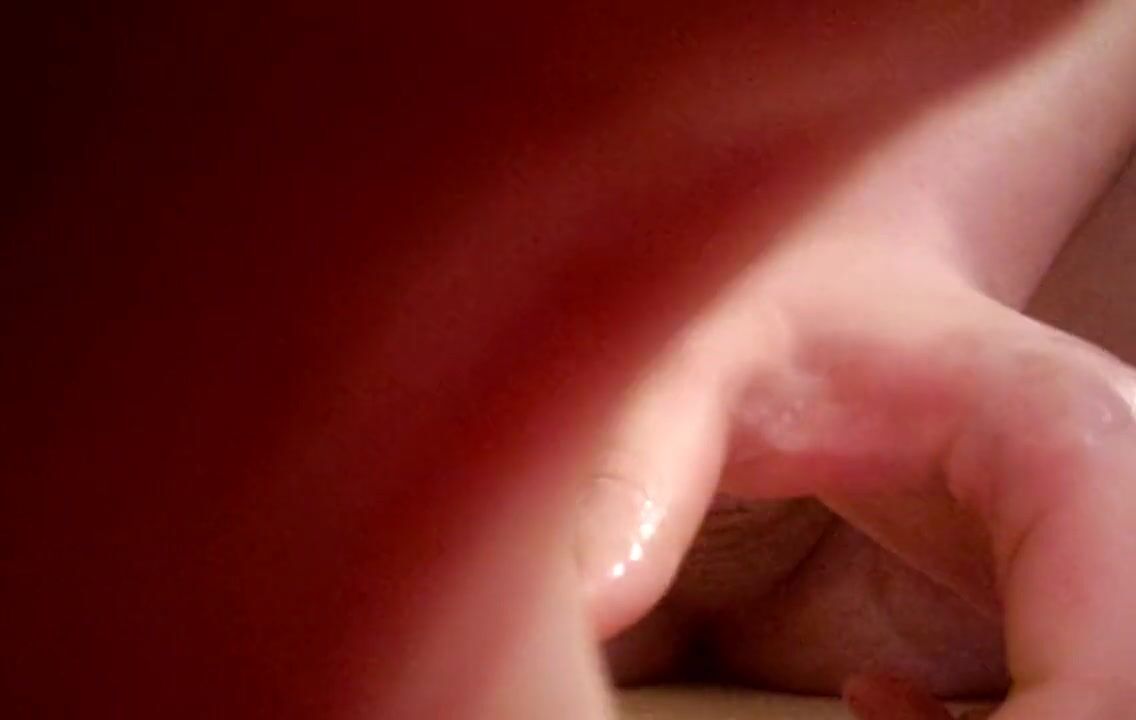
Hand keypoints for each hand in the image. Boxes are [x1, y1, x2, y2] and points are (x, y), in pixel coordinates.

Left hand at [580, 244, 1135, 717]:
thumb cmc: (776, 310)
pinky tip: (873, 703)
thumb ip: (640, 470)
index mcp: (1064, 438)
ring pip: (1108, 711)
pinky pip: (1067, 707)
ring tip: (863, 713)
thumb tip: (589, 607)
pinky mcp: (1054, 602)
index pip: (1111, 667)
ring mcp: (1096, 560)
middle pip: (1126, 705)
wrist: (834, 286)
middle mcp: (1115, 503)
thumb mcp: (690, 361)